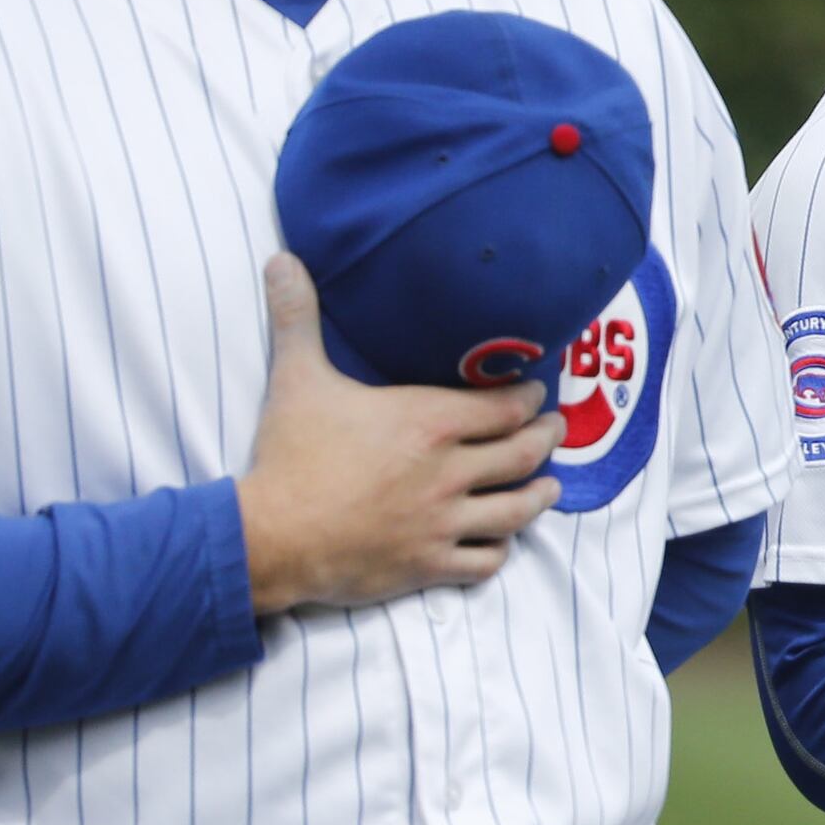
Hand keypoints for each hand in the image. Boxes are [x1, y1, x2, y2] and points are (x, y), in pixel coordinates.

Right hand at [235, 255, 564, 612]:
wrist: (270, 535)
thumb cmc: (290, 455)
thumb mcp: (298, 378)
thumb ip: (298, 318)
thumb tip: (282, 260)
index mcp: (431, 422)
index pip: (506, 407)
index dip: (528, 399)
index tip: (536, 394)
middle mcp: (449, 471)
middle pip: (524, 454)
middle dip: (547, 439)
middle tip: (555, 430)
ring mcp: (443, 521)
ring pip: (517, 510)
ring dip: (539, 496)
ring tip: (550, 486)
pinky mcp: (429, 564)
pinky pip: (485, 562)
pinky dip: (499, 550)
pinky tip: (502, 541)